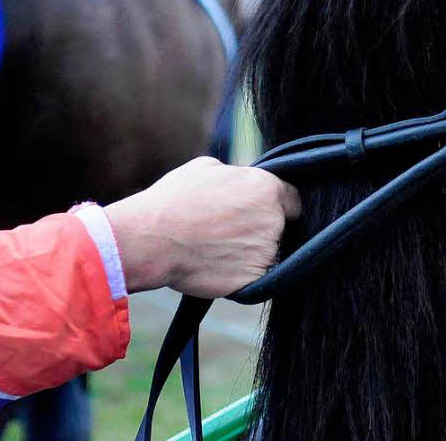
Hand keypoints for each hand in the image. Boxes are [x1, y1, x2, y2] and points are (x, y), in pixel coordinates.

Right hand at [104, 157, 300, 297]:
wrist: (152, 240)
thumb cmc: (174, 199)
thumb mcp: (206, 168)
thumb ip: (235, 175)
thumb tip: (240, 179)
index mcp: (267, 188)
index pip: (293, 200)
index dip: (279, 206)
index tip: (262, 213)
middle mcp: (274, 219)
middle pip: (282, 227)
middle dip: (264, 229)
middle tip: (233, 231)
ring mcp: (267, 251)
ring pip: (269, 253)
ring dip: (252, 252)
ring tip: (218, 248)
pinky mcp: (255, 278)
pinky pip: (256, 276)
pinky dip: (242, 274)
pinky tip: (218, 265)